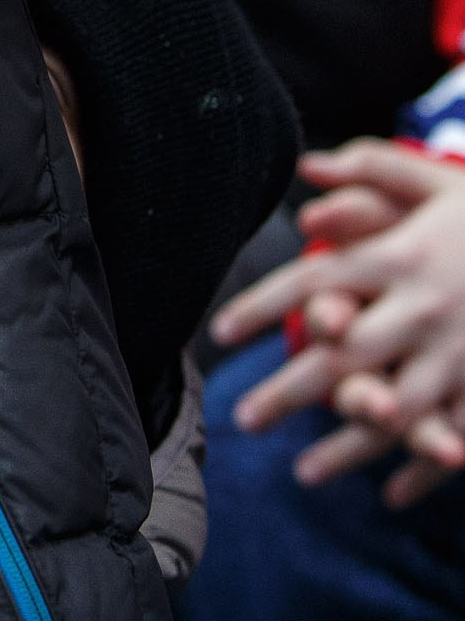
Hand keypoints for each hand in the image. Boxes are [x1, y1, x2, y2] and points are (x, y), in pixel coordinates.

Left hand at [212, 141, 464, 502]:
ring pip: (396, 410)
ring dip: (348, 446)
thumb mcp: (433, 178)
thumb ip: (369, 166)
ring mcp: (460, 351)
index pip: (313, 280)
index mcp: (398, 256)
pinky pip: (455, 432)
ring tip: (302, 473)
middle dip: (290, 391)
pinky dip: (425, 468)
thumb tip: (306, 166)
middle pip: (343, 357)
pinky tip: (392, 495)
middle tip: (242, 420)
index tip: (219, 332)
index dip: (264, 305)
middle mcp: (422, 308)